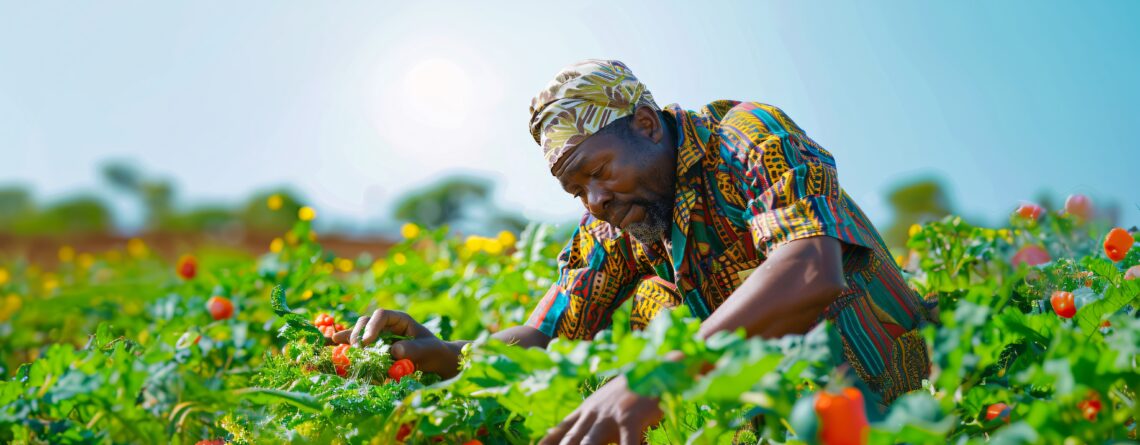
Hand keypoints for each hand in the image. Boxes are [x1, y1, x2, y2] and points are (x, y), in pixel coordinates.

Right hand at [331, 309, 462, 377]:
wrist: (435, 361)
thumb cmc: (433, 352)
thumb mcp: (427, 349)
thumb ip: (413, 350)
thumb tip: (394, 351)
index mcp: (399, 319)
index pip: (382, 315)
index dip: (372, 326)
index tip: (368, 341)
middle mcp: (386, 326)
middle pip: (366, 322)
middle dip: (358, 333)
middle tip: (357, 349)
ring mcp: (379, 337)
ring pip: (359, 332)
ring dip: (350, 339)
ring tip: (340, 347)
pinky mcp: (375, 349)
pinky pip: (360, 345)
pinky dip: (348, 347)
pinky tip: (336, 348)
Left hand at [539, 375, 662, 444]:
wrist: (660, 367)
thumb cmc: (636, 390)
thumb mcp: (609, 405)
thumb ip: (595, 420)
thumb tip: (586, 435)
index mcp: (587, 410)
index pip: (560, 431)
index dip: (546, 443)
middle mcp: (593, 413)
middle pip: (570, 442)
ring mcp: (610, 415)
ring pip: (589, 444)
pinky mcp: (630, 417)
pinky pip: (627, 444)